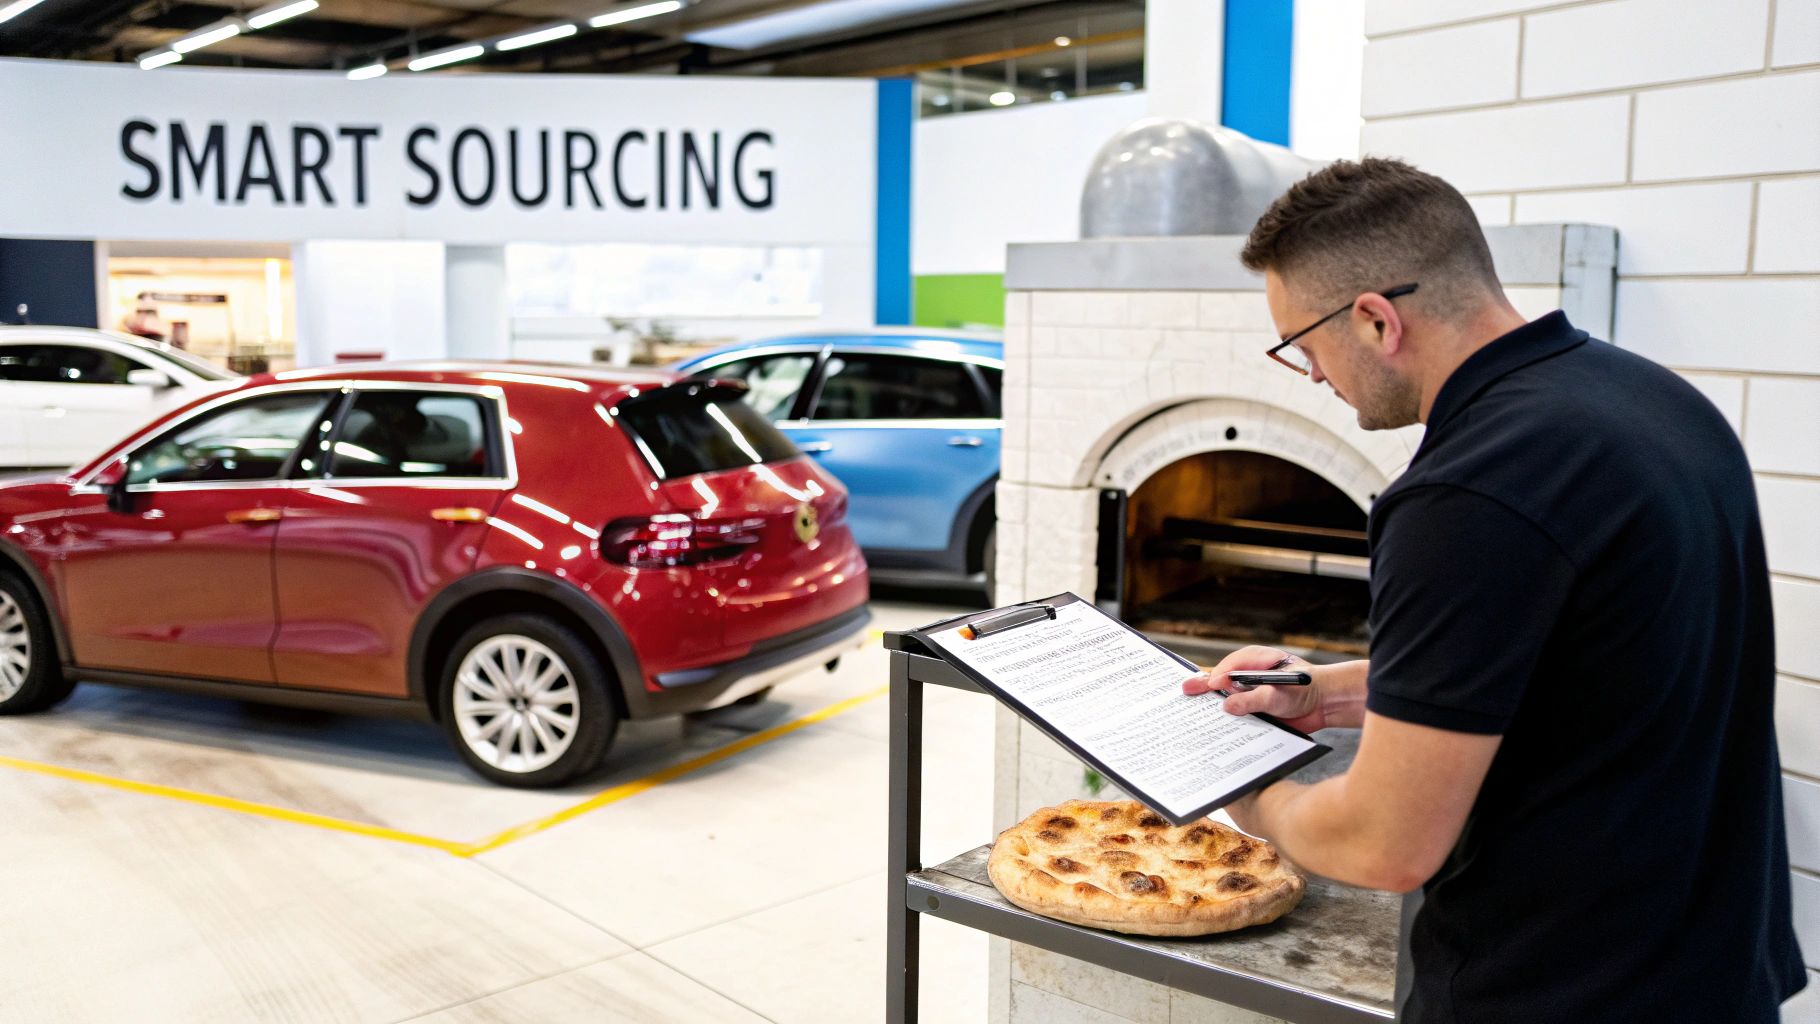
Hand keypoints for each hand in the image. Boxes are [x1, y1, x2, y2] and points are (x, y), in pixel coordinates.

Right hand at [1183, 645, 1326, 732]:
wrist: (1325, 704)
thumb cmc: (1307, 689)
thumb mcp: (1280, 694)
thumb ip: (1254, 699)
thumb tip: (1227, 706)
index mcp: (1256, 660)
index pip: (1231, 665)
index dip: (1219, 676)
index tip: (1211, 686)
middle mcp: (1250, 673)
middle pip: (1221, 678)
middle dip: (1203, 685)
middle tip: (1185, 690)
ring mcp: (1250, 690)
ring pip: (1225, 696)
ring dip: (1210, 703)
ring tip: (1188, 707)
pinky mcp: (1253, 707)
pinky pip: (1234, 712)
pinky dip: (1222, 717)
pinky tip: (1209, 725)